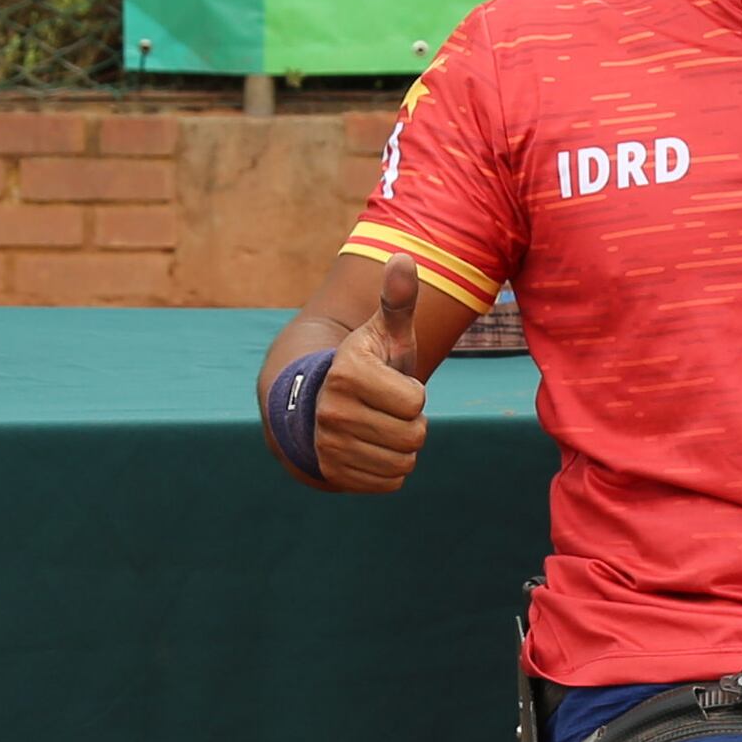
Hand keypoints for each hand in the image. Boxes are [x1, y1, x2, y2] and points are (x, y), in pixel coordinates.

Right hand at [313, 259, 431, 494]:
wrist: (326, 402)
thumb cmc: (370, 363)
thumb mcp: (386, 331)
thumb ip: (398, 298)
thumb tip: (403, 258)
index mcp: (347, 371)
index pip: (416, 401)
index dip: (414, 392)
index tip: (392, 382)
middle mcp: (331, 410)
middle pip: (413, 436)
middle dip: (412, 423)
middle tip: (390, 408)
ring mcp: (328, 445)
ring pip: (403, 462)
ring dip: (403, 447)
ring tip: (382, 426)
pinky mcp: (333, 474)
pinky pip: (391, 482)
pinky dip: (391, 470)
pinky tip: (374, 448)